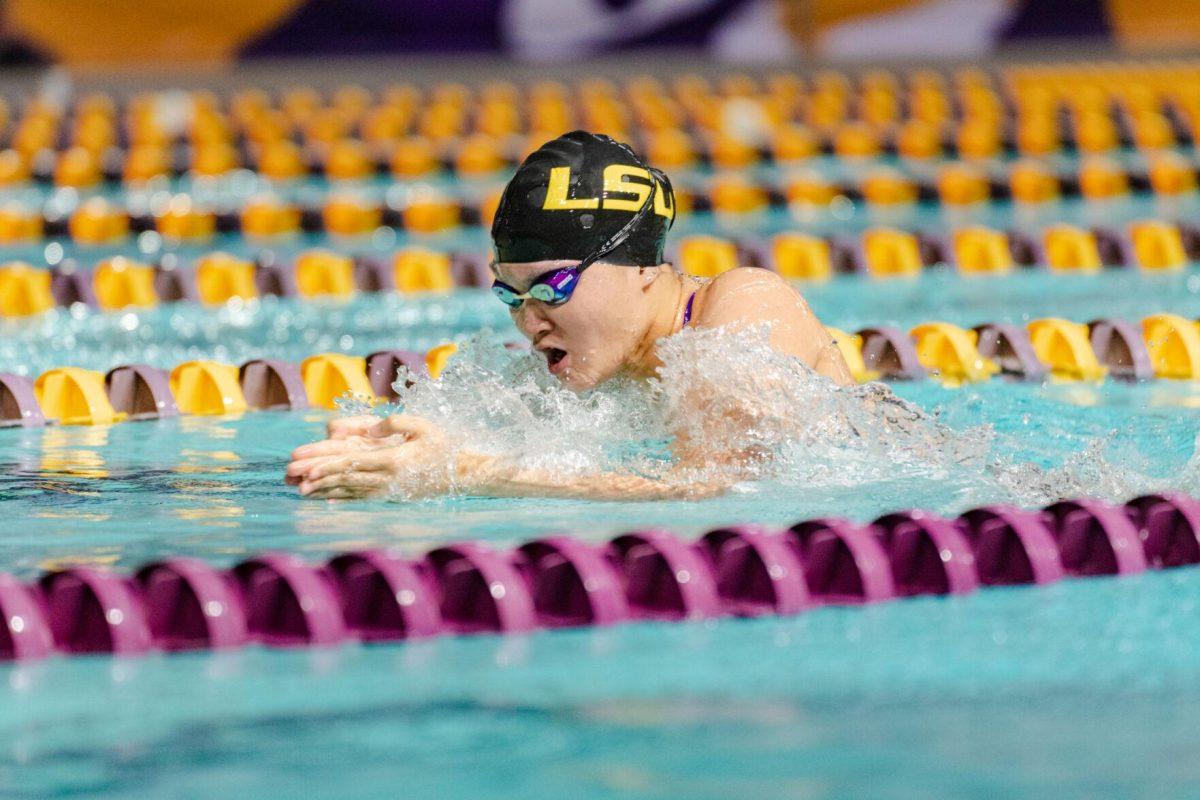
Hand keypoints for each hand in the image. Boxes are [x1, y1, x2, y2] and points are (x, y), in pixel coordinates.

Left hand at [285, 414, 455, 499]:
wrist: (460, 474)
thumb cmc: (441, 446)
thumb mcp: (422, 426)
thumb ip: (395, 423)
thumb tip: (370, 429)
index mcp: (393, 459)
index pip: (353, 462)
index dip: (328, 465)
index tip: (307, 467)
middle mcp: (386, 478)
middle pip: (344, 476)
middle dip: (317, 476)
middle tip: (291, 476)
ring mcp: (387, 489)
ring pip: (349, 489)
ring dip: (323, 490)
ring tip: (300, 491)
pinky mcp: (389, 494)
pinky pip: (360, 497)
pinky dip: (341, 498)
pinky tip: (325, 499)